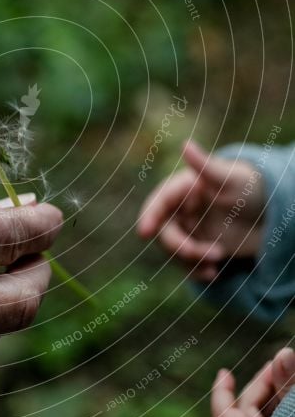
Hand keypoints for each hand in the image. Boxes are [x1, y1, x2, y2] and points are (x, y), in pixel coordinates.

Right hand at [137, 140, 264, 280]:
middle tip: (212, 254)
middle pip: (165, 233)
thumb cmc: (251, 186)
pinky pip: (188, 265)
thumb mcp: (232, 178)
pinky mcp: (198, 248)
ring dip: (193, 260)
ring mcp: (188, 231)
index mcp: (182, 189)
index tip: (145, 233)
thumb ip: (206, 165)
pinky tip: (214, 273)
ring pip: (175, 252)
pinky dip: (197, 272)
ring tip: (220, 257)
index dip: (149, 217)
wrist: (271, 212)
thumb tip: (185, 144)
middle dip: (182, 247)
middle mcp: (180, 210)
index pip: (158, 203)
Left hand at [211, 348, 294, 416]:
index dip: (221, 393)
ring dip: (279, 400)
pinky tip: (293, 405)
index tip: (225, 372)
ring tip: (294, 379)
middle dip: (264, 386)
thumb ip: (292, 386)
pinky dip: (286, 416)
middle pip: (250, 414)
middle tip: (285, 366)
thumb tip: (283, 354)